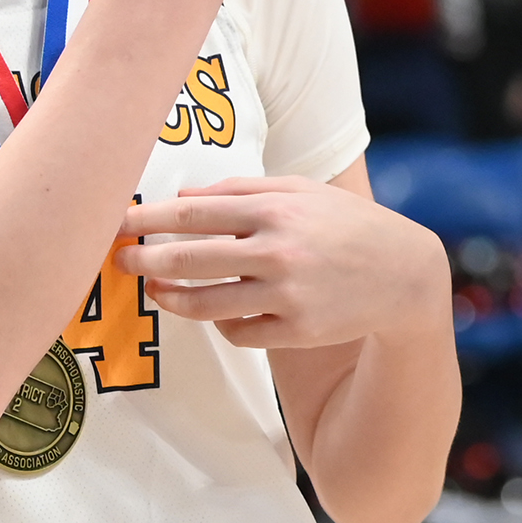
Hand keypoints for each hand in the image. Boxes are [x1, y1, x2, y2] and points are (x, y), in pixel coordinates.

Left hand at [116, 176, 447, 349]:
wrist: (404, 275)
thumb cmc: (346, 225)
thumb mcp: (301, 192)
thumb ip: (241, 190)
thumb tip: (181, 198)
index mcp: (277, 210)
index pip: (193, 214)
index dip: (147, 220)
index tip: (117, 224)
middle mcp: (279, 252)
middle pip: (190, 258)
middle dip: (146, 259)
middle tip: (122, 261)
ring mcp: (287, 296)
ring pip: (205, 303)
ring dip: (172, 298)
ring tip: (158, 291)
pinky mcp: (296, 331)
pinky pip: (237, 332)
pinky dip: (221, 322)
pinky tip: (219, 311)